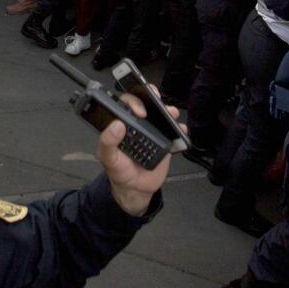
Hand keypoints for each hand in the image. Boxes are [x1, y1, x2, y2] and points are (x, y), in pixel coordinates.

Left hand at [98, 92, 173, 216]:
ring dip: (168, 110)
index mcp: (121, 125)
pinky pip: (173, 132)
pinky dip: (180, 129)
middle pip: (146, 104)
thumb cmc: (119, 171)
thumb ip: (107, 142)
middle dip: (153, 98)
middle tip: (157, 103)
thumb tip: (116, 125)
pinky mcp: (164, 142)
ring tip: (171, 113)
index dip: (133, 102)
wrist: (136, 189)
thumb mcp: (108, 157)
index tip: (139, 112)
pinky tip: (180, 130)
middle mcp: (137, 125)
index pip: (125, 104)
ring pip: (161, 115)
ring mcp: (152, 132)